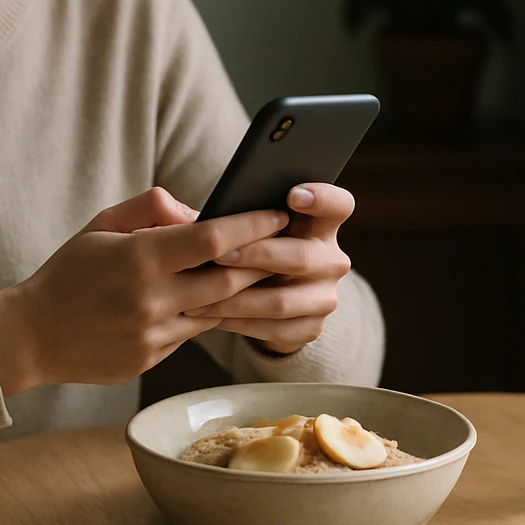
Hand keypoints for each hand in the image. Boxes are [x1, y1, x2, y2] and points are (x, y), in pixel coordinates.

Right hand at [0, 187, 287, 393]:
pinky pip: (193, 333)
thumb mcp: (101, 225)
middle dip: (263, 260)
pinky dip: (208, 315)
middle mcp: (151, 300)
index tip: (277, 212)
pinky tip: (220, 300)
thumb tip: (200, 211)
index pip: (212, 239)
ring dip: (244, 293)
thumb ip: (151, 208)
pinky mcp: (151, 360)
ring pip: (217, 311)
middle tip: (289, 242)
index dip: (251, 224)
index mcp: (139, 258)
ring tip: (268, 271)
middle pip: (229, 280)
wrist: (31, 336)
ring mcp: (152, 335)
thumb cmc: (69, 271)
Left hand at [184, 182, 354, 354]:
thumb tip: (184, 215)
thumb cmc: (241, 245)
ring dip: (238, 297)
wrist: (258, 296)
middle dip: (258, 254)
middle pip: (305, 257)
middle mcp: (331, 258)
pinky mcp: (310, 328)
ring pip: (283, 301)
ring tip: (196, 293)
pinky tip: (206, 314)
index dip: (322, 198)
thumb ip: (224, 208)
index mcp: (320, 222)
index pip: (340, 205)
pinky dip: (237, 322)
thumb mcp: (237, 220)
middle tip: (219, 254)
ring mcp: (324, 296)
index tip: (290, 195)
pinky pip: (273, 329)